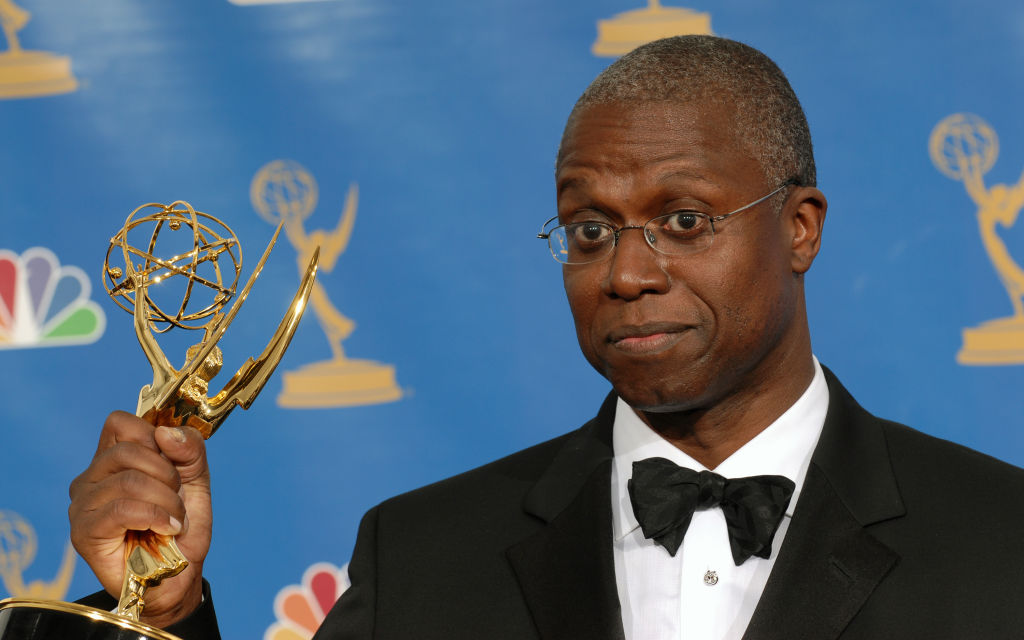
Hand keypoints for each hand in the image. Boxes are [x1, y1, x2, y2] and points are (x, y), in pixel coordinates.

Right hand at [69, 411, 211, 627]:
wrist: (179, 576)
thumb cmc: (181, 527)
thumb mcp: (196, 480)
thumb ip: (190, 450)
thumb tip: (165, 432)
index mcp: (113, 459)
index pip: (120, 422)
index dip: (153, 437)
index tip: (174, 464)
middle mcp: (91, 477)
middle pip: (128, 449)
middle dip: (167, 474)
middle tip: (178, 499)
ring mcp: (82, 504)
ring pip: (128, 480)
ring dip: (166, 501)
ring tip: (174, 520)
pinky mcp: (83, 532)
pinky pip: (121, 509)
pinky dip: (154, 516)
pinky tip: (165, 529)